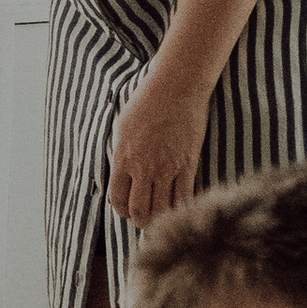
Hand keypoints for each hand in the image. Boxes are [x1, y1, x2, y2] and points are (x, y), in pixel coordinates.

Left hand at [107, 46, 213, 225]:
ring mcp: (167, 168)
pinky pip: (184, 198)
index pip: (118, 199)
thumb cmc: (147, 101)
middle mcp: (143, 168)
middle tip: (145, 218)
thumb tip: (120, 173)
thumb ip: (121, 154)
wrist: (176, 87)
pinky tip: (181, 207)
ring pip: (162, 210)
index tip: (128, 210)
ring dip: (161, 218)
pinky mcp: (188, 165)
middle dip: (140, 220)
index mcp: (122, 159)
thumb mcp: (122, 127)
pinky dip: (181, 208)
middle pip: (139, 210)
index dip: (122, 210)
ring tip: (162, 216)